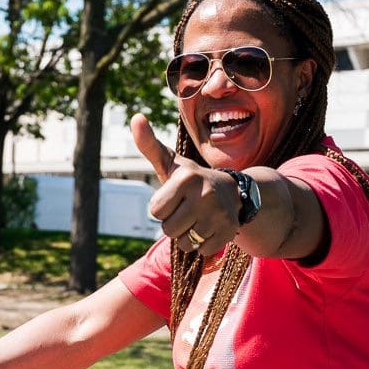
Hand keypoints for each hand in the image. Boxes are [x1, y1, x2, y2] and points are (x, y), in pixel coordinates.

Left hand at [131, 115, 241, 256]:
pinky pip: (202, 250)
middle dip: (174, 223)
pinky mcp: (229, 231)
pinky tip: (211, 227)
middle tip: (188, 209)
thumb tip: (135, 117)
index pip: (156, 211)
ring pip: (185, 242)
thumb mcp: (171, 163)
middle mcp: (205, 194)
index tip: (176, 197)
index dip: (163, 207)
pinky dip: (203, 244)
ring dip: (188, 235)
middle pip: (168, 229)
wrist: (233, 191)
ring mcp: (219, 214)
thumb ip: (149, 145)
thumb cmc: (192, 180)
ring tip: (198, 218)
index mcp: (186, 177)